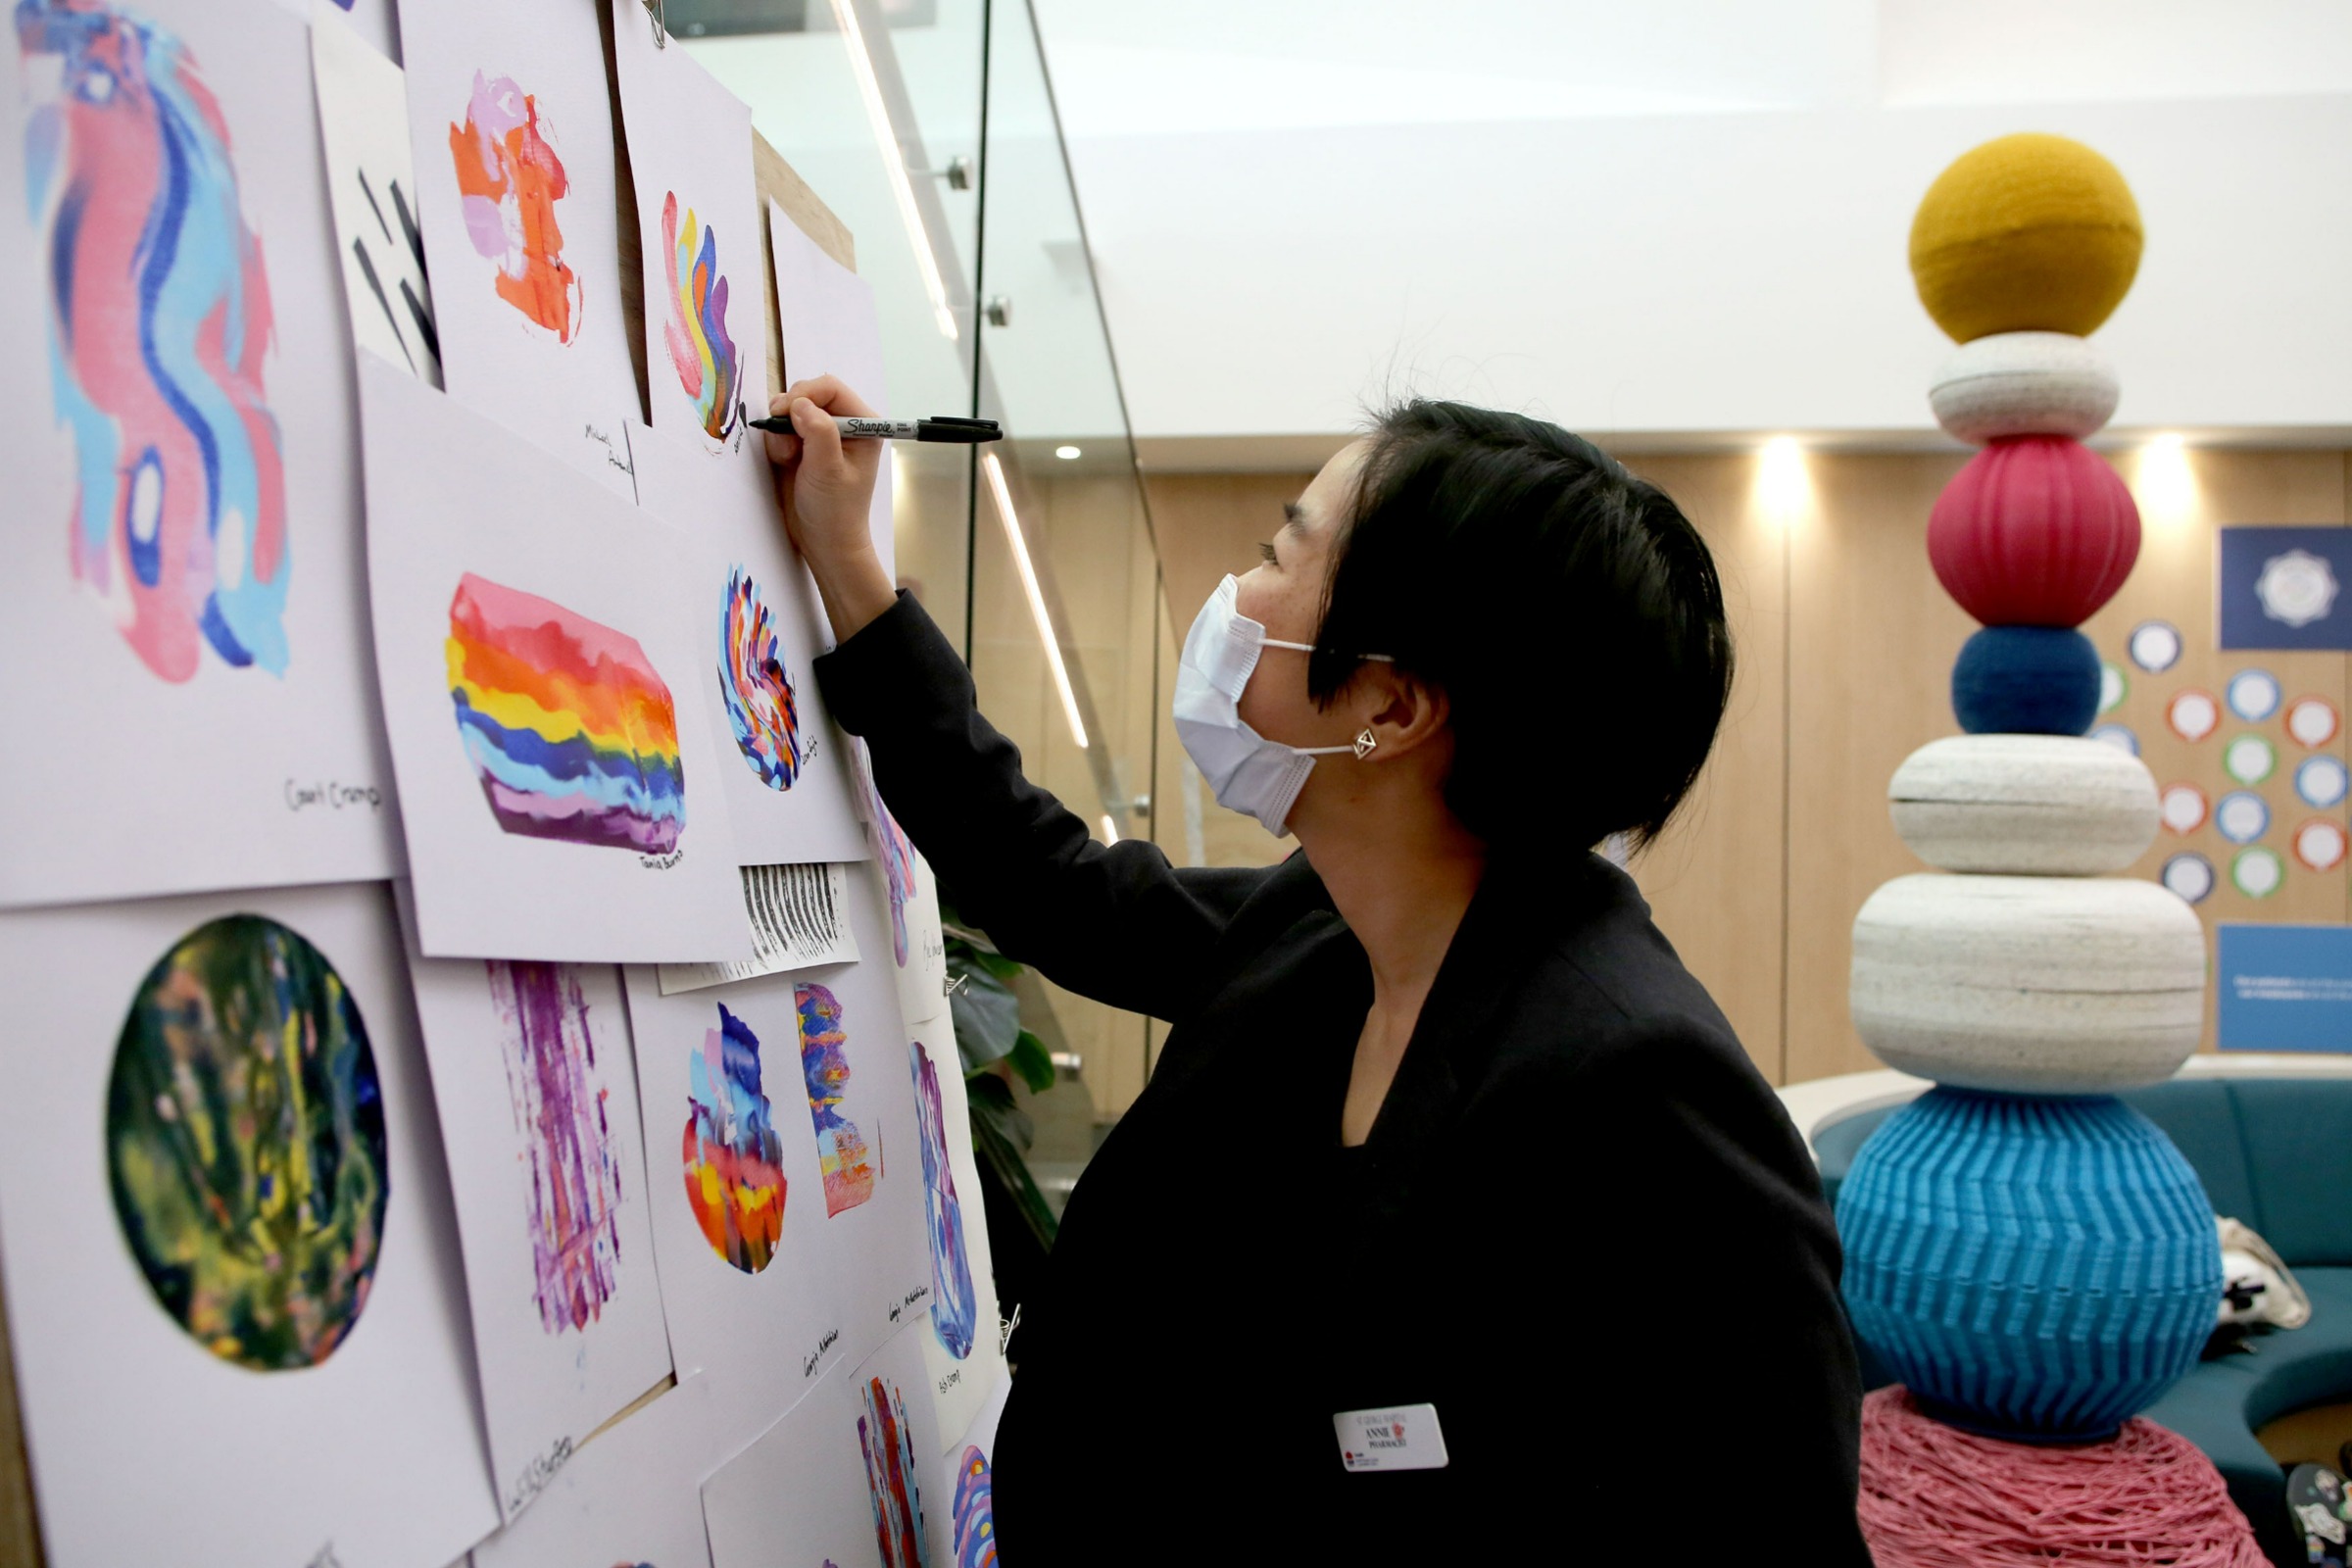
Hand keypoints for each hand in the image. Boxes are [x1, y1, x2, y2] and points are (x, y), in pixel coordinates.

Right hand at [764, 375, 895, 639]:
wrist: (824, 541)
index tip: (786, 415)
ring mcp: (822, 434)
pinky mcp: (804, 445)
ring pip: (791, 410)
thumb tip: (800, 404)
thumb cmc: (835, 511)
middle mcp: (844, 424)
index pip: (830, 388)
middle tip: (785, 442)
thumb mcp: (828, 471)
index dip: (804, 395)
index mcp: (863, 424)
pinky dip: (777, 440)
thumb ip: (817, 432)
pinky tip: (785, 461)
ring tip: (787, 457)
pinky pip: (782, 428)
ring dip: (781, 429)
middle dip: (790, 413)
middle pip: (808, 394)